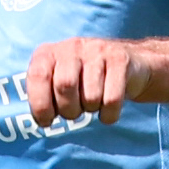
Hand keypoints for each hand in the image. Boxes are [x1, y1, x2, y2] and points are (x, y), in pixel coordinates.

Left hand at [24, 34, 141, 126]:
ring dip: (90, 109)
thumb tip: (42, 121)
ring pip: (90, 95)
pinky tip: (107, 109)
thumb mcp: (57, 81)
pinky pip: (112, 99)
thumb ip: (43, 96)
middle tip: (74, 112)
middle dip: (68, 109)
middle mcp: (72, 47)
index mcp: (49, 53)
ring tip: (92, 103)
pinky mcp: (120, 61)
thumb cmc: (83, 79)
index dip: (40, 104)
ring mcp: (98, 51)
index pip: (38, 76)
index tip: (47, 121)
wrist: (130, 62)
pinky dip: (108, 114)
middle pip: (65, 85)